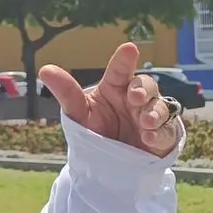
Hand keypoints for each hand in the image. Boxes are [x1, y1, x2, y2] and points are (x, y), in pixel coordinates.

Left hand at [39, 42, 179, 156]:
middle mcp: (135, 99)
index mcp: (115, 87)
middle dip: (143, 89)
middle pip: (146, 85)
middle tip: (133, 97)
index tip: (129, 48)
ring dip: (154, 112)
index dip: (124, 59)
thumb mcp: (77, 112)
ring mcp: (151, 117)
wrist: (104, 164)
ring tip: (144, 122)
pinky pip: (168, 131)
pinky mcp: (162, 137)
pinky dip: (160, 133)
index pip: (120, 70)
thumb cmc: (92, 130)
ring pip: (161, 106)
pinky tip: (149, 137)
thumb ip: (66, 92)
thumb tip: (44, 69)